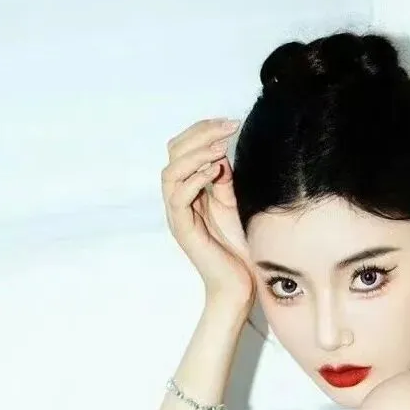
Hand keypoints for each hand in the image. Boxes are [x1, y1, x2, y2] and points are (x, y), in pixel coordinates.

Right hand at [162, 117, 254, 307]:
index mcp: (189, 191)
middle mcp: (178, 201)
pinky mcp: (183, 230)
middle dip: (200, 134)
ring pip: (171, 172)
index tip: (229, 122)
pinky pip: (178, 196)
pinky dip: (195, 179)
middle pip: (173, 154)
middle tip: (228, 126)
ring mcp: (178, 215)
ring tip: (220, 148)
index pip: (183, 149)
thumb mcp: (233, 205)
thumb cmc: (237, 250)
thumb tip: (220, 154)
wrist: (239, 286)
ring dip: (196, 154)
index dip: (202, 130)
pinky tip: (215, 172)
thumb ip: (223, 181)